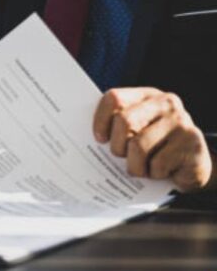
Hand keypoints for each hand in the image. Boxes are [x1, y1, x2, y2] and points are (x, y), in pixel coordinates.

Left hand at [93, 88, 214, 191]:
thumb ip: (115, 127)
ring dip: (135, 166)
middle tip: (123, 156)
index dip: (100, 120)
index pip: (114, 98)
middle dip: (117, 146)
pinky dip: (154, 174)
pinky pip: (157, 164)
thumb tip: (79, 137)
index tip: (99, 139)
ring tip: (142, 168)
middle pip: (124, 121)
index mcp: (146, 96)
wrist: (192, 165)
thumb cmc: (153, 149)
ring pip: (139, 147)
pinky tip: (161, 172)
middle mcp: (166, 103)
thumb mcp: (134, 133)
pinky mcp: (192, 142)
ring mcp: (181, 121)